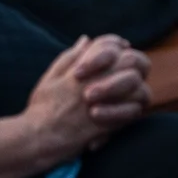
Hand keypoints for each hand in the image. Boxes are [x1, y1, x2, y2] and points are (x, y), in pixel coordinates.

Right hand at [24, 36, 148, 155]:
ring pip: (138, 87)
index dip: (117, 44)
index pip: (109, 44)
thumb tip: (86, 40)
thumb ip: (70, 56)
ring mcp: (103, 102)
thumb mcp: (51, 76)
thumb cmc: (42, 107)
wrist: (39, 137)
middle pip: (131, 61)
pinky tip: (124, 110)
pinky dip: (132, 109)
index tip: (120, 49)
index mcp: (81, 68)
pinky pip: (134, 111)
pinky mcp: (108, 123)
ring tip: (128, 94)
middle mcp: (93, 81)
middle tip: (128, 72)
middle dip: (134, 63)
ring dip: (136, 89)